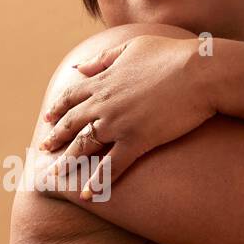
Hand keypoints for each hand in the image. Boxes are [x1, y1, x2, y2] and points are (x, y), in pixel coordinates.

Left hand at [38, 34, 214, 199]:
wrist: (200, 71)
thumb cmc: (172, 55)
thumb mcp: (132, 47)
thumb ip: (103, 59)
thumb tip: (78, 68)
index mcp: (104, 80)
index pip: (71, 97)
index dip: (58, 109)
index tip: (48, 118)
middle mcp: (104, 103)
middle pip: (72, 124)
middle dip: (56, 137)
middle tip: (44, 148)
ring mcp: (118, 124)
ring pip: (84, 147)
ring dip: (68, 162)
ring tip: (56, 176)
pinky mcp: (137, 140)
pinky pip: (112, 167)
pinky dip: (98, 182)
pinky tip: (88, 195)